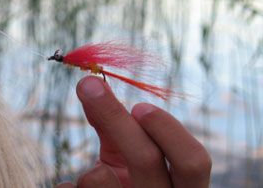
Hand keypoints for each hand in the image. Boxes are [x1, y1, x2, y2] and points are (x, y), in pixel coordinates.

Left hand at [56, 76, 210, 187]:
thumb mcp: (126, 160)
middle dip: (115, 119)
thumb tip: (90, 84)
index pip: (194, 161)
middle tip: (90, 88)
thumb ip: (115, 126)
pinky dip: (68, 187)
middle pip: (145, 158)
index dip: (168, 130)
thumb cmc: (125, 186)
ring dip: (91, 172)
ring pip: (103, 182)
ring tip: (90, 178)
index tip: (139, 105)